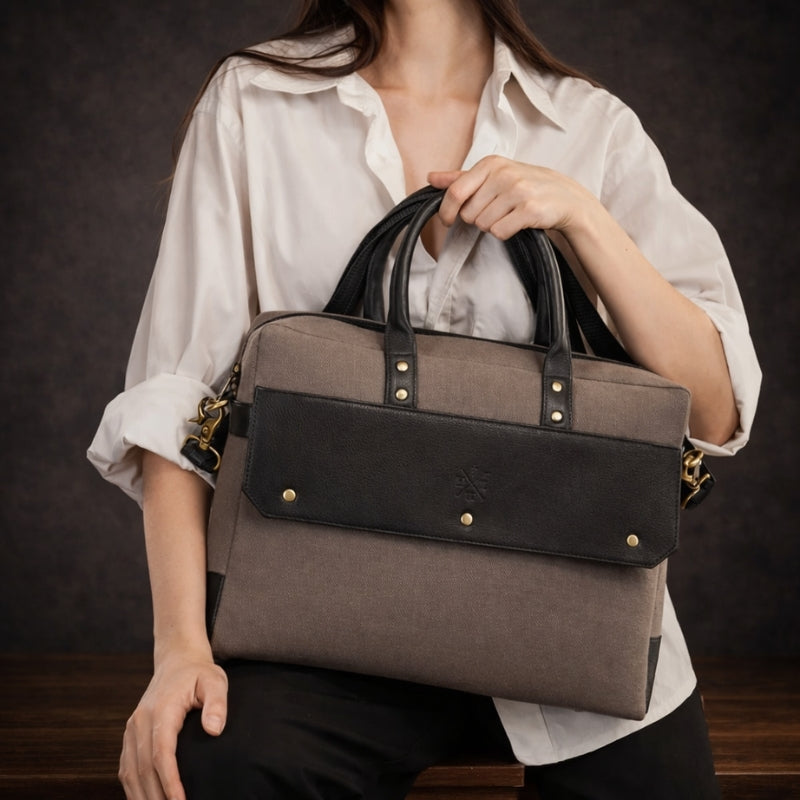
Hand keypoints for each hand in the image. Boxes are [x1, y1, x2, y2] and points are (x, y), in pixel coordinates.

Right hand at [119, 648, 227, 799]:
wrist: (177, 661)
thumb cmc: (199, 673)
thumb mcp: (215, 681)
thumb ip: (217, 703)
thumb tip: (214, 730)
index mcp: (161, 710)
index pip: (161, 754)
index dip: (169, 782)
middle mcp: (140, 721)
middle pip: (143, 770)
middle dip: (157, 797)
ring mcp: (132, 729)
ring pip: (131, 773)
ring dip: (143, 797)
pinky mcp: (131, 735)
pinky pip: (126, 768)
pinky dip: (134, 789)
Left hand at [428, 155, 597, 238]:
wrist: (565, 197)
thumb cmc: (525, 186)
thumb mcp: (493, 175)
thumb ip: (461, 178)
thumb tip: (431, 177)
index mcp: (491, 164)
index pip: (455, 192)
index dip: (447, 211)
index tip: (448, 220)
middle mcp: (503, 174)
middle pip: (468, 214)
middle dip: (477, 219)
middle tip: (496, 211)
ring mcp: (517, 191)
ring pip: (483, 225)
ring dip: (493, 226)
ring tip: (509, 215)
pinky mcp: (529, 209)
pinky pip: (499, 232)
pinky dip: (505, 233)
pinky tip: (517, 223)